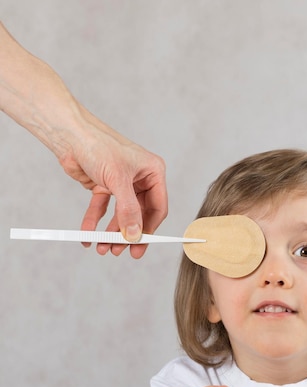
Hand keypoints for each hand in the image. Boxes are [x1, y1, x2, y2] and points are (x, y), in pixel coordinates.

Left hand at [59, 107, 167, 258]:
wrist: (68, 134)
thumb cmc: (98, 145)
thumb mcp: (117, 180)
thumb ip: (128, 210)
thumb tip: (135, 235)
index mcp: (152, 172)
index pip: (157, 208)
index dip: (149, 230)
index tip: (140, 247)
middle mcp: (139, 178)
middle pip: (138, 214)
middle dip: (127, 234)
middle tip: (120, 251)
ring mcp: (121, 183)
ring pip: (119, 215)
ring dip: (111, 232)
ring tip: (103, 247)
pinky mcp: (103, 185)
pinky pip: (101, 209)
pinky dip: (94, 222)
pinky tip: (87, 234)